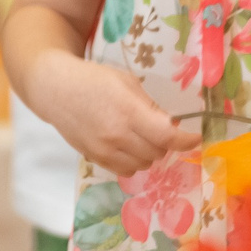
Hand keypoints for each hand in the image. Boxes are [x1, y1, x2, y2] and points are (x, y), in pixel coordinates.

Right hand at [32, 54, 198, 175]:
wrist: (56, 90)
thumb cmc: (94, 79)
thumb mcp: (126, 82)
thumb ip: (149, 106)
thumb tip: (171, 125)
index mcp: (128, 111)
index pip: (167, 136)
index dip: (186, 140)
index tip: (195, 138)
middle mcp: (117, 135)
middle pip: (158, 152)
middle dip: (165, 142)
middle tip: (159, 128)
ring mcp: (104, 150)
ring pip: (144, 164)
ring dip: (150, 153)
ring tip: (142, 137)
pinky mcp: (94, 158)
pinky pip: (126, 171)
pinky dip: (134, 162)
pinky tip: (128, 147)